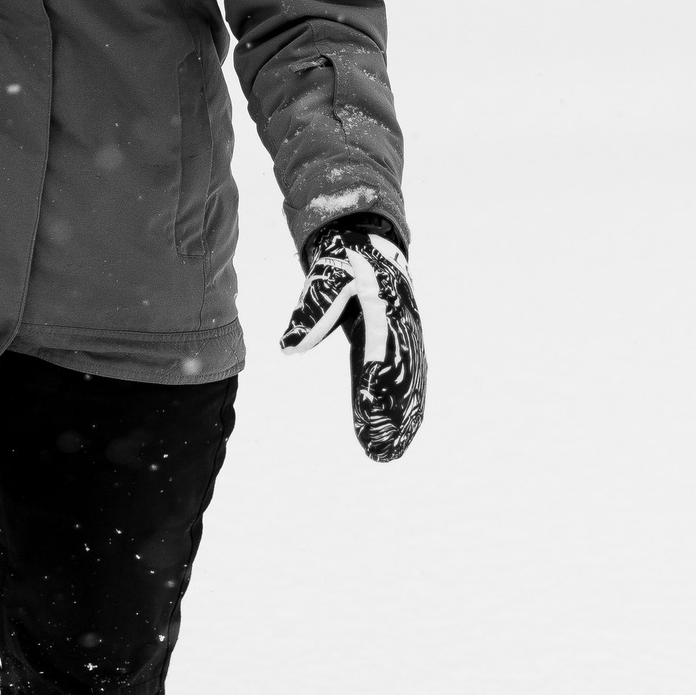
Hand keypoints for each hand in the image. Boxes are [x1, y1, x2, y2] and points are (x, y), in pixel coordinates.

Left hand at [282, 226, 425, 461]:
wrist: (369, 241)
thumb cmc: (343, 259)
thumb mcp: (324, 280)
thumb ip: (309, 315)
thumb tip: (287, 347)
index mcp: (384, 305)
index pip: (380, 348)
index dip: (375, 379)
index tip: (366, 407)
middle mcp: (403, 325)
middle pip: (401, 374)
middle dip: (392, 412)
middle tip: (380, 447)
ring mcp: (407, 337)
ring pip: (409, 384)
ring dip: (401, 419)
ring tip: (389, 453)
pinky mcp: (401, 347)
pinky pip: (408, 381)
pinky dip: (406, 409)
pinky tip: (400, 436)